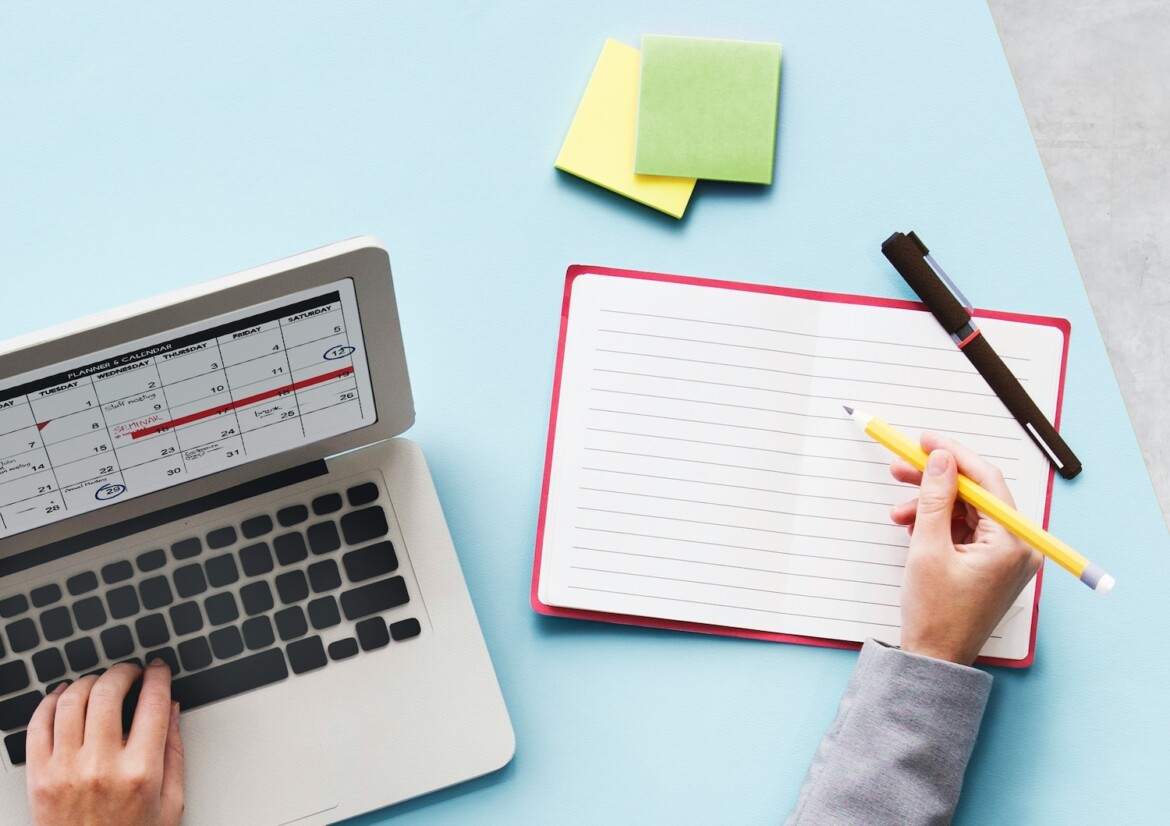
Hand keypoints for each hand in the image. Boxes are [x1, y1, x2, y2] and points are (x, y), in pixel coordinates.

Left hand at [26, 660, 184, 825]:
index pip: (152, 703)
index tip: (158, 669)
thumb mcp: (170, 802)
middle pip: (108, 693)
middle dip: (123, 672)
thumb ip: (174, 752)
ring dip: (88, 682)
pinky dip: (50, 702)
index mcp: (140, 772)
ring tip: (99, 682)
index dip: (157, 676)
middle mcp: (100, 767)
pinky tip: (63, 696)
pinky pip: (37, 725)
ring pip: (71, 701)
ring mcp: (65, 770)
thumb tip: (171, 710)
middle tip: (131, 672)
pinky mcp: (39, 776)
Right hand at [889, 431, 1042, 665]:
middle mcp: (1018, 547)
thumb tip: (940, 460)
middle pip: (976, 494)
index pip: (986, 481)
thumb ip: (934, 498)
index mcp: (1012, 543)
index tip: (924, 441)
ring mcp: (1006, 557)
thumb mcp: (927, 548)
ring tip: (898, 512)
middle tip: (901, 467)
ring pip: (967, 511)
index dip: (953, 455)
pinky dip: (939, 524)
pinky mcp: (991, 564)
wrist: (934, 658)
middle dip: (936, 481)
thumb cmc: (935, 614)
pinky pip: (966, 530)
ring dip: (931, 505)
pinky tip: (913, 527)